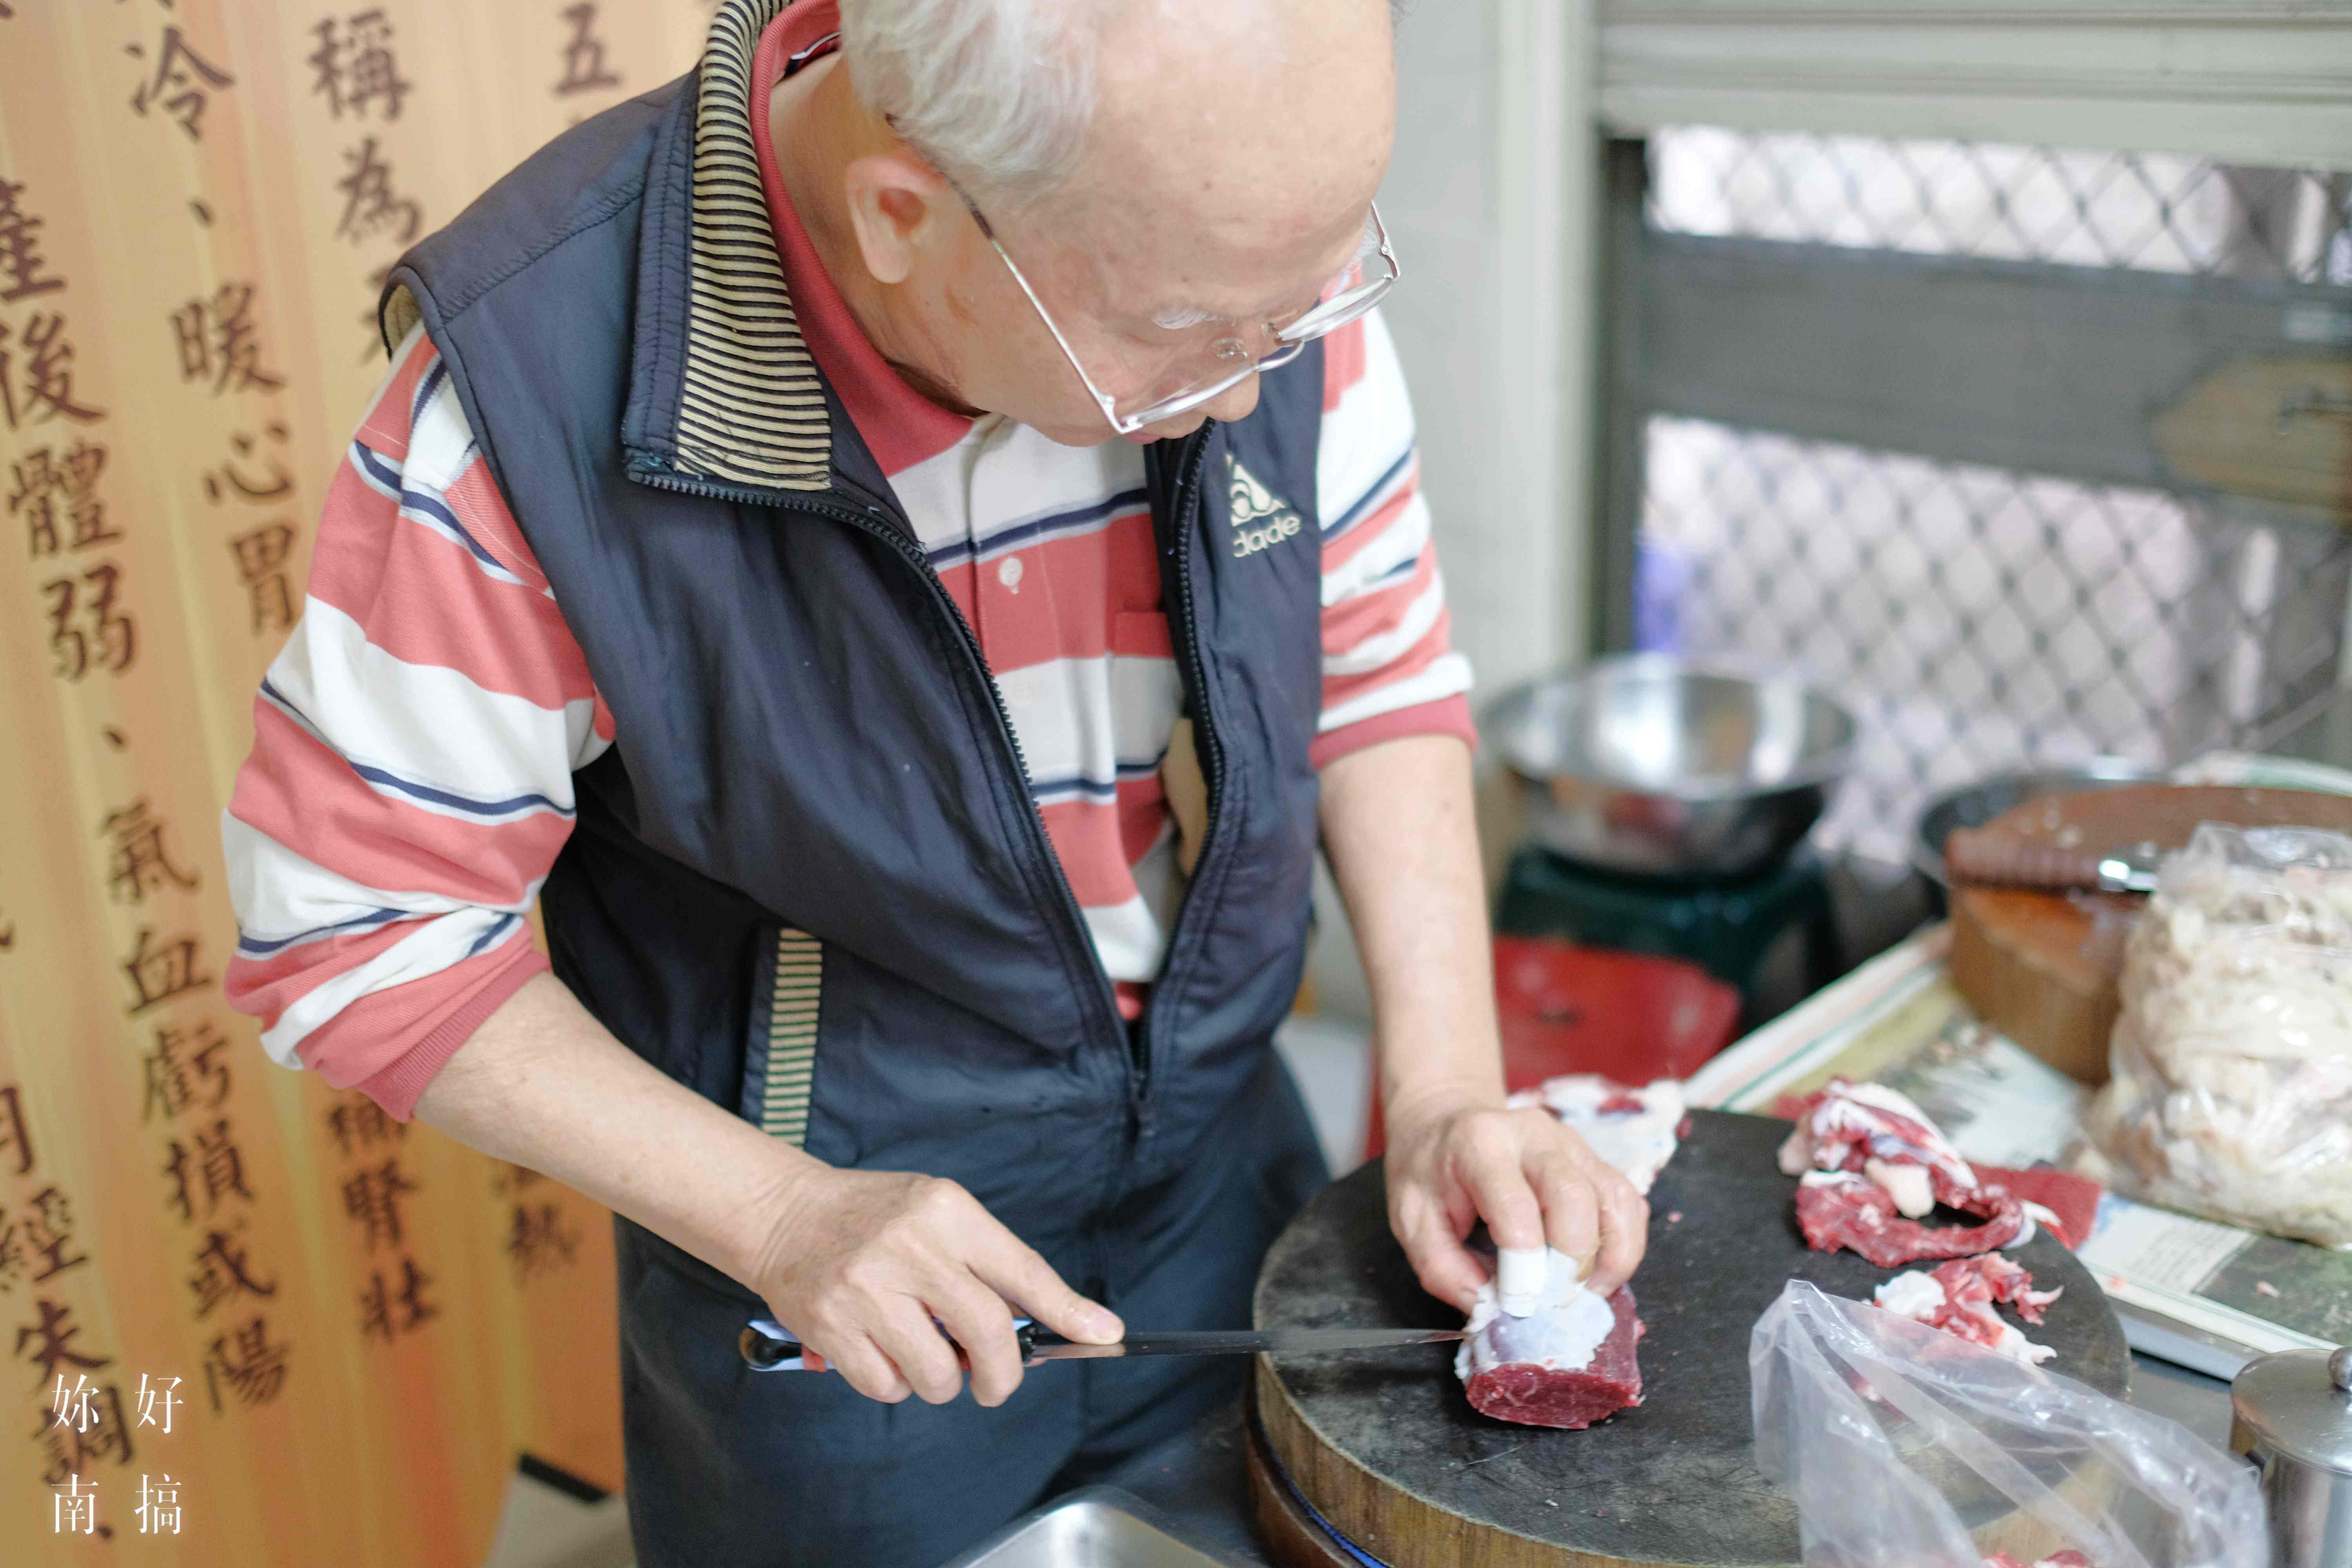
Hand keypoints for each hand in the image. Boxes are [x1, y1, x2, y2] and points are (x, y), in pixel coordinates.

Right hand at [744, 1165, 1121, 1406]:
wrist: (784, 1213)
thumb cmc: (872, 1217)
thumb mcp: (937, 1215)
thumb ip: (985, 1265)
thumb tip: (1041, 1329)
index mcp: (946, 1211)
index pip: (1022, 1269)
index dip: (1067, 1310)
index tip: (1103, 1335)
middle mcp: (910, 1247)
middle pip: (988, 1331)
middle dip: (1003, 1374)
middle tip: (996, 1384)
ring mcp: (866, 1288)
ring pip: (937, 1372)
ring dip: (942, 1383)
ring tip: (924, 1355)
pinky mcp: (830, 1326)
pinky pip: (886, 1386)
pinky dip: (895, 1385)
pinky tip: (884, 1354)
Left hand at [1382, 1087, 1649, 1310]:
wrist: (1445, 1121)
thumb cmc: (1428, 1172)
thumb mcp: (1412, 1221)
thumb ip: (1444, 1269)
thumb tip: (1491, 1310)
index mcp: (1479, 1144)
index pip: (1515, 1206)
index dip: (1524, 1266)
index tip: (1518, 1305)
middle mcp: (1533, 1135)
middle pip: (1575, 1197)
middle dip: (1572, 1263)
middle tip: (1554, 1302)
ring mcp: (1572, 1144)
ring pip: (1615, 1200)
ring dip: (1609, 1258)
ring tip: (1584, 1293)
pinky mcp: (1595, 1160)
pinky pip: (1628, 1203)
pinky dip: (1624, 1244)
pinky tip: (1598, 1271)